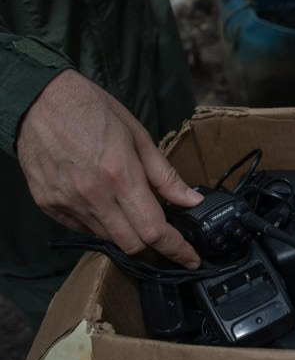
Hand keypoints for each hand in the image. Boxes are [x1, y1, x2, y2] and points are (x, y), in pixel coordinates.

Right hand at [16, 70, 203, 268]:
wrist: (37, 100)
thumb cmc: (92, 110)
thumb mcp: (138, 136)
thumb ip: (165, 175)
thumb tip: (191, 200)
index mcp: (120, 176)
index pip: (154, 230)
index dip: (176, 249)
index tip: (190, 259)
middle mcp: (92, 196)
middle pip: (132, 244)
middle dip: (152, 244)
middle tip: (163, 231)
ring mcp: (67, 203)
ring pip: (107, 239)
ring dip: (126, 232)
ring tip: (129, 207)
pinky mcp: (49, 205)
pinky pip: (82, 228)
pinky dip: (100, 223)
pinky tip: (103, 202)